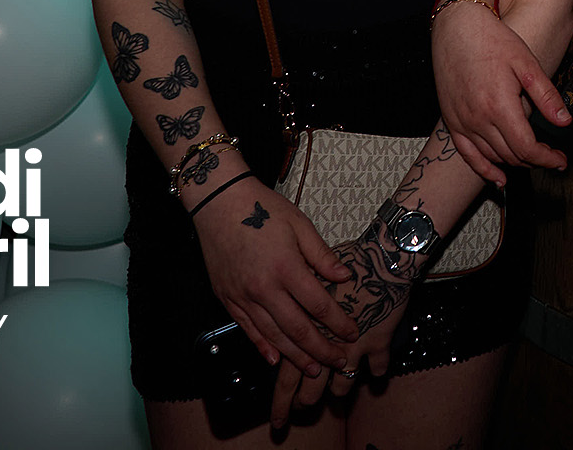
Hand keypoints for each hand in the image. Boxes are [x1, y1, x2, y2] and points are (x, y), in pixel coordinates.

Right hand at [189, 176, 357, 374]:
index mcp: (285, 267)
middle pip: (297, 328)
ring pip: (273, 335)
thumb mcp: (300, 225)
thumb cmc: (263, 208)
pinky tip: (276, 360)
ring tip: (313, 369)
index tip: (353, 333)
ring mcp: (243, 296)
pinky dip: (263, 347)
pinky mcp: (228, 299)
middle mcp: (263, 288)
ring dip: (295, 356)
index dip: (338, 323)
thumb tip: (345, 277)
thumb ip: (322, 256)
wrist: (219, 203)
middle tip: (338, 361)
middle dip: (320, 349)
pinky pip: (248, 329)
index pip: (318, 305)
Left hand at [272, 238, 417, 428]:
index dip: (281, 403)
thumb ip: (292, 301)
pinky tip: (376, 372)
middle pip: (312, 389)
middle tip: (301, 410)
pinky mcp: (379, 343)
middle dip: (305, 404)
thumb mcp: (306, 278)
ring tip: (337, 391)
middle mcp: (327, 347)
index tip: (278, 421)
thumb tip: (281, 316)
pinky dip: (378, 372)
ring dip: (339, 390)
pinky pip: (379, 368)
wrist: (382, 257)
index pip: (286, 378)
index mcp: (305, 332)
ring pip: (343, 385)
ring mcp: (355, 348)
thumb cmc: (342, 260)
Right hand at [433, 0, 570, 181]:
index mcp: (499, 106)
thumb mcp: (527, 63)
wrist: (456, 28)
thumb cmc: (493, 40)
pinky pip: (468, 155)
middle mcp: (478, 119)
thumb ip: (546, 96)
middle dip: (535, 161)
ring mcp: (462, 122)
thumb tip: (564, 121)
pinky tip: (498, 177)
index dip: (547, 158)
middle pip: (511, 155)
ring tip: (533, 159)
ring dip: (515, 163)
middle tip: (553, 157)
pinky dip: (484, 169)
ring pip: (493, 156)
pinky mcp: (452, 121)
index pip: (527, 148)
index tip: (561, 160)